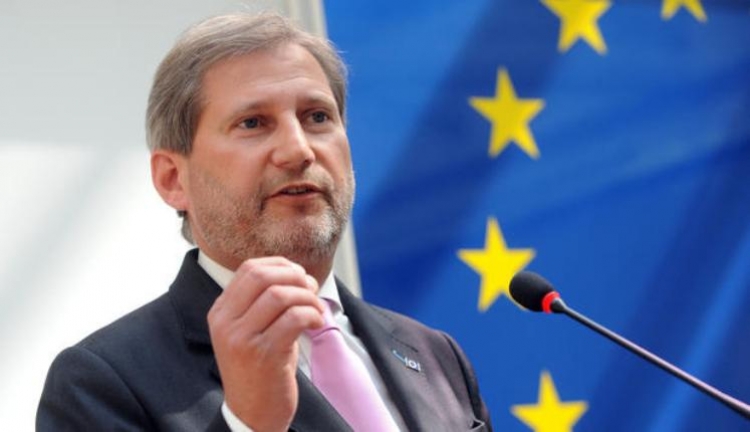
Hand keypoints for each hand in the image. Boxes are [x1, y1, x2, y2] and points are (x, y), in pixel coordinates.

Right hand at [207, 257, 324, 431]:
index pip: (249, 269)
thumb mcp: (250, 331)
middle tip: (311, 289)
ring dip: (308, 297)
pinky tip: (317, 324)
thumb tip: (294, 271)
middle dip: (295, 277)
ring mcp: (242, 339)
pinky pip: (294, 318)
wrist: (252, 415)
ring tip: (317, 310)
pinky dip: (312, 315)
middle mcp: (226, 323)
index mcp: (220, 313)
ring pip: (281, 295)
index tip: (299, 275)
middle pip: (263, 276)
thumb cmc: (259, 369)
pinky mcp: (264, 355)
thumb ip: (262, 301)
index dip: (281, 265)